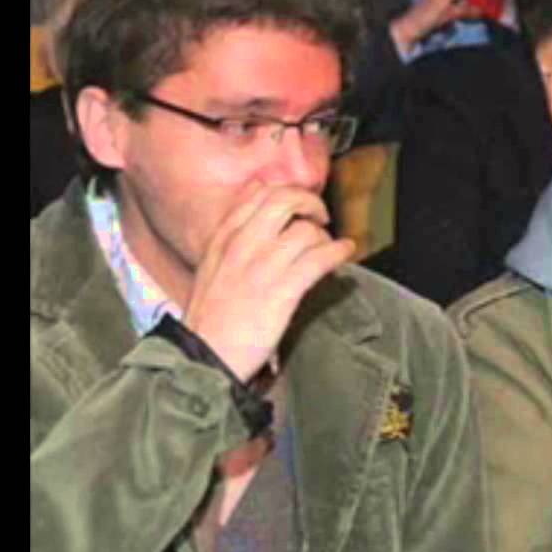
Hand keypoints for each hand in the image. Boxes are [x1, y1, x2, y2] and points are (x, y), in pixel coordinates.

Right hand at [184, 180, 355, 382]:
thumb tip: (256, 200)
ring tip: (329, 248)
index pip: (258, 194)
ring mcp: (262, 268)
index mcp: (223, 240)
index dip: (287, 193)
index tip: (300, 205)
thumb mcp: (211, 269)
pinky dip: (338, 251)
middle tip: (321, 216)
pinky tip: (345, 252)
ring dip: (325, 236)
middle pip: (284, 200)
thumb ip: (232, 236)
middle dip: (310, 202)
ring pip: (306, 230)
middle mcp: (241, 246)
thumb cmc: (211, 320)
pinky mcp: (282, 292)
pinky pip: (319, 258)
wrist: (205, 358)